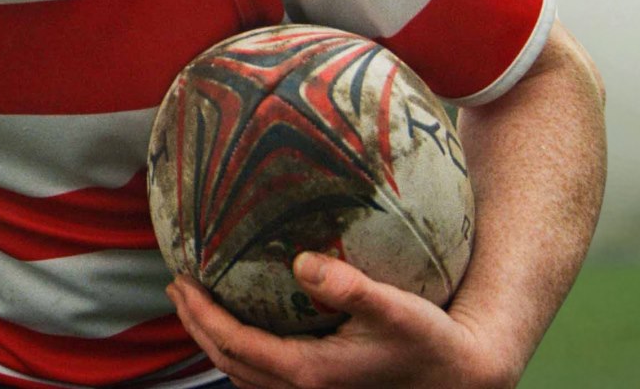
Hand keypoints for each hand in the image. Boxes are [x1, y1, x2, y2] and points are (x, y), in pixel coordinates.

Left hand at [167, 253, 519, 388]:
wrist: (462, 378)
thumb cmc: (431, 340)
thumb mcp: (395, 308)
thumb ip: (350, 286)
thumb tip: (304, 262)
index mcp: (309, 372)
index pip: (233, 343)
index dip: (200, 313)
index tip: (180, 279)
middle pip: (227, 362)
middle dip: (196, 324)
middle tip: (177, 285)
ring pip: (244, 376)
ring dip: (215, 341)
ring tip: (199, 304)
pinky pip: (265, 378)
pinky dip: (242, 353)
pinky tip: (246, 327)